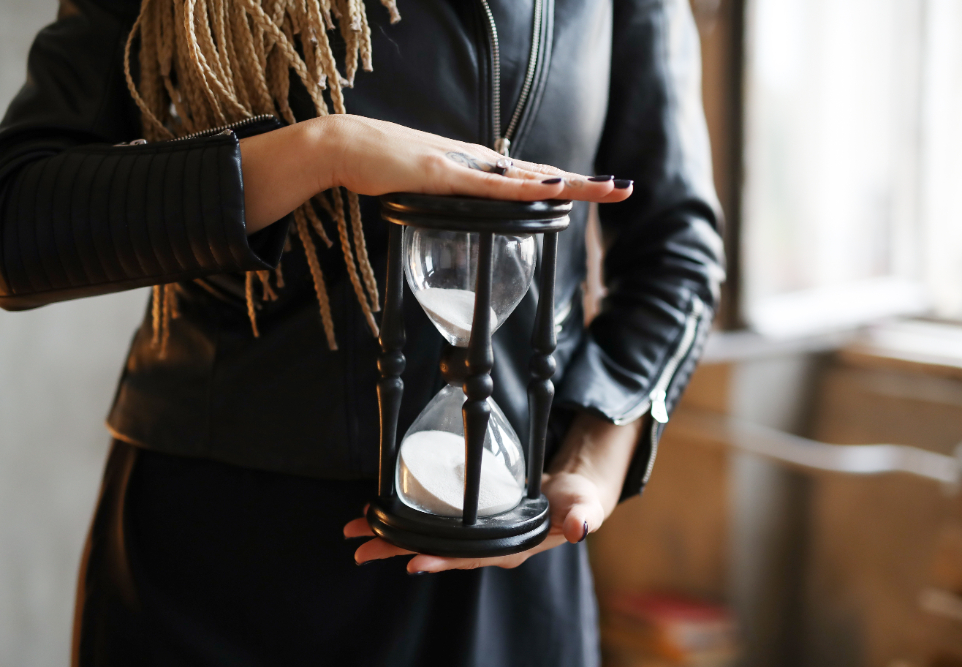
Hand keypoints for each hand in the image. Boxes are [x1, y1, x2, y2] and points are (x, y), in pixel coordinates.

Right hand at [240, 115, 632, 232]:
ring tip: (608, 187)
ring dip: (571, 184)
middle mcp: (482, 163)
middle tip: (624, 189)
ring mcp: (466, 166)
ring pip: (530, 178)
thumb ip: (450, 200)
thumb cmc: (384, 166)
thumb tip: (467, 214)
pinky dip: (526, 189)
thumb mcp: (428, 188)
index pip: (533, 177)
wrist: (347, 146)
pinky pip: (494, 187)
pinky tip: (553, 189)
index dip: (568, 184)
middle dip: (586, 183)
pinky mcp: (446, 175)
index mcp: (479, 168)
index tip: (600, 189)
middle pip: (544, 176)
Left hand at [343, 412, 641, 573]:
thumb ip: (582, 515)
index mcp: (508, 548)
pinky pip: (430, 524)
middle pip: (436, 552)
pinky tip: (379, 515)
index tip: (413, 562)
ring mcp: (473, 536)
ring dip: (390, 537)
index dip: (443, 560)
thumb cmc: (575, 503)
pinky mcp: (466, 520)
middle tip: (361, 549)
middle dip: (398, 551)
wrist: (569, 498)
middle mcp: (485, 548)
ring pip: (427, 540)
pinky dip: (403, 520)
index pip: (470, 557)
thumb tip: (581, 528)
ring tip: (356, 533)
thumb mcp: (583, 505)